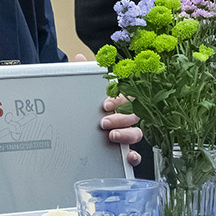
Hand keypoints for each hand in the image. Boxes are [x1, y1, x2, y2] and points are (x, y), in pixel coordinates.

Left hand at [74, 52, 142, 166]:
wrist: (80, 131)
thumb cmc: (91, 106)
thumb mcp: (86, 89)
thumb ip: (84, 73)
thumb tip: (78, 58)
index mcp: (120, 101)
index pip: (128, 97)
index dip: (119, 100)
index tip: (105, 103)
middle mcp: (126, 117)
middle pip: (133, 115)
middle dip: (120, 118)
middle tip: (103, 121)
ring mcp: (127, 134)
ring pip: (137, 133)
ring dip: (126, 134)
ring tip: (111, 135)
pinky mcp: (124, 151)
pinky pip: (136, 155)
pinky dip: (134, 157)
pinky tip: (128, 157)